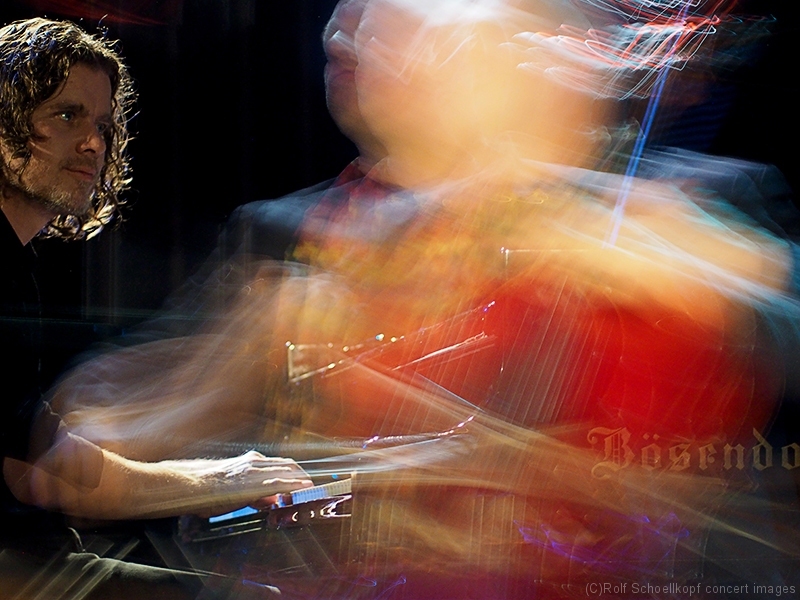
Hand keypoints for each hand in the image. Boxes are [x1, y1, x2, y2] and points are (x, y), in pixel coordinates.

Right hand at [170, 451, 312, 517]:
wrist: (192, 485)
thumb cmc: (210, 489)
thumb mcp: (236, 488)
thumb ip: (255, 494)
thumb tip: (271, 502)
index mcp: (252, 462)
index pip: (281, 464)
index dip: (296, 472)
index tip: (306, 481)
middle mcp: (256, 463)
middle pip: (288, 465)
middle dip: (303, 476)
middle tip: (313, 488)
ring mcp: (255, 471)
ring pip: (286, 471)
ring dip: (301, 480)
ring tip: (313, 489)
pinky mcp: (252, 482)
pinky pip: (278, 482)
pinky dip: (293, 485)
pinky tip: (304, 488)